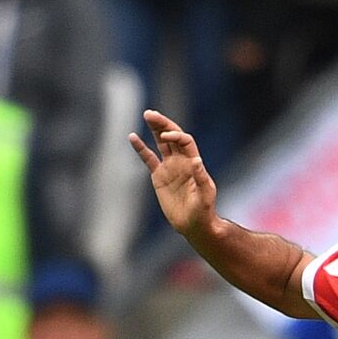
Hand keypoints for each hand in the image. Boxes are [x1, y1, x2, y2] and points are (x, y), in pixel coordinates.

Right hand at [129, 110, 219, 242]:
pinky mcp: (159, 177)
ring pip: (161, 143)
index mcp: (193, 163)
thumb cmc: (204, 211)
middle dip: (162, 124)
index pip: (185, 141)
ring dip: (155, 129)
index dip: (176, 135)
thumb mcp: (205, 195)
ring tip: (147, 115)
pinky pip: (148, 159)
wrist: (194, 224)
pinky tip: (132, 137)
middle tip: (150, 113)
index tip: (167, 135)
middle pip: (172, 137)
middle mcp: (182, 161)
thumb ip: (201, 178)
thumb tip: (197, 160)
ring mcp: (170, 167)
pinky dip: (141, 148)